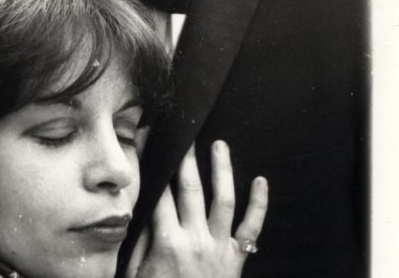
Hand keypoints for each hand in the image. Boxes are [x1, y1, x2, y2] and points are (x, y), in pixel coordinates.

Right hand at [126, 141, 267, 277]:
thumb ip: (139, 240)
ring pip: (223, 200)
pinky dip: (259, 204)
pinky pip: (252, 228)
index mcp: (168, 243)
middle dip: (187, 158)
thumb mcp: (136, 274)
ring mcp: (220, 248)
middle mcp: (196, 240)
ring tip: (219, 145)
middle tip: (186, 134)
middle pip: (191, 189)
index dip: (155, 163)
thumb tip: (143, 207)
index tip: (151, 141)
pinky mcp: (237, 258)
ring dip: (222, 170)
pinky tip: (261, 181)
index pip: (160, 193)